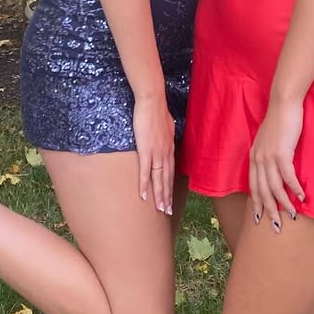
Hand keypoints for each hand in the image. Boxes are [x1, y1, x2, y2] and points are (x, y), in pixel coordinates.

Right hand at [133, 94, 175, 214]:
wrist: (152, 101)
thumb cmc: (156, 110)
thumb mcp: (165, 125)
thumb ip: (164, 135)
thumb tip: (163, 137)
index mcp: (169, 148)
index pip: (170, 171)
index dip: (170, 186)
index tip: (169, 198)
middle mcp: (165, 153)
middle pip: (166, 179)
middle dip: (167, 196)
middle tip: (167, 212)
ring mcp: (156, 152)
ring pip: (158, 179)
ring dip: (159, 195)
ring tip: (159, 209)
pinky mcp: (146, 150)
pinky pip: (145, 171)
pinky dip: (144, 185)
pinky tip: (143, 195)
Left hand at [249, 98, 305, 230]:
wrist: (283, 103)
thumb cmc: (280, 121)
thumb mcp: (269, 140)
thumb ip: (269, 154)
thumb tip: (275, 169)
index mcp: (254, 157)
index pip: (253, 186)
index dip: (257, 204)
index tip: (261, 218)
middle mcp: (258, 159)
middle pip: (262, 191)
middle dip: (269, 211)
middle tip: (276, 227)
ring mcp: (268, 156)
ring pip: (274, 188)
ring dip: (284, 204)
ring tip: (292, 216)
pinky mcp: (281, 153)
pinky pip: (287, 176)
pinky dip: (294, 189)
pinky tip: (301, 197)